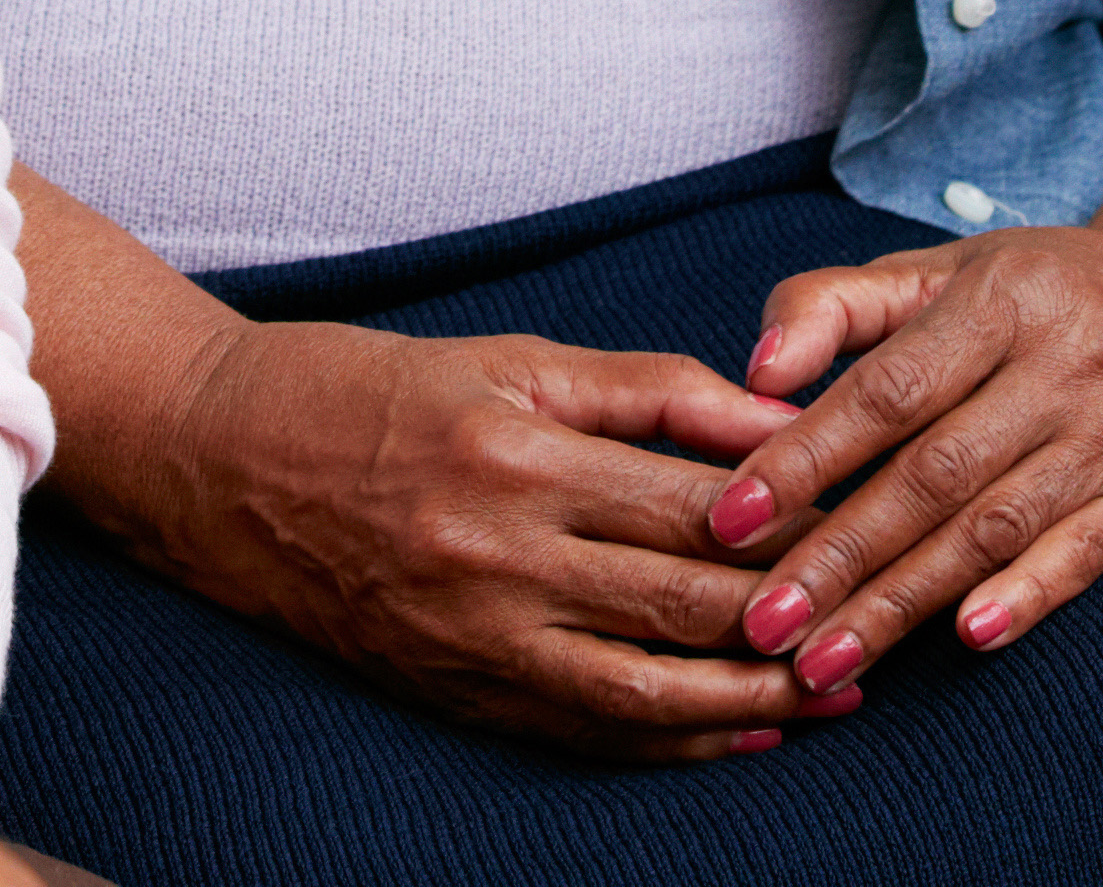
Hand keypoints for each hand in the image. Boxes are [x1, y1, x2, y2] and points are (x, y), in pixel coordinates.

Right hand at [97, 317, 813, 757]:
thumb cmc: (370, 387)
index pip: (694, 504)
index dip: (797, 518)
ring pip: (645, 691)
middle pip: (684, 603)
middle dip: (796, 616)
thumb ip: (649, 390)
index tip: (874, 515)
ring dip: (752, 700)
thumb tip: (775, 414)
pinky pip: (583, 730)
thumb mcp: (511, 361)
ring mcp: (474, 637)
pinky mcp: (453, 688)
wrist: (217, 458)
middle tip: (885, 615)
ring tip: (840, 693)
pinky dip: (671, 741)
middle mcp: (500, 558)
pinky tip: (740, 734)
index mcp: (520, 458)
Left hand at [700, 223, 1102, 695]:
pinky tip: (970, 639)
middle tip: (759, 622)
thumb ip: (838, 305)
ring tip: (822, 661)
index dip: (804, 455)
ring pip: (996, 527)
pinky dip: (1029, 597)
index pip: (889, 387)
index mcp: (1003, 295)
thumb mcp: (950, 270)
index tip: (728, 516)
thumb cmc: (1050, 294)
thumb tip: (754, 371)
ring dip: (904, 602)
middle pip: (935, 471)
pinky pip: (1088, 554)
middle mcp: (1067, 361)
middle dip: (838, 554)